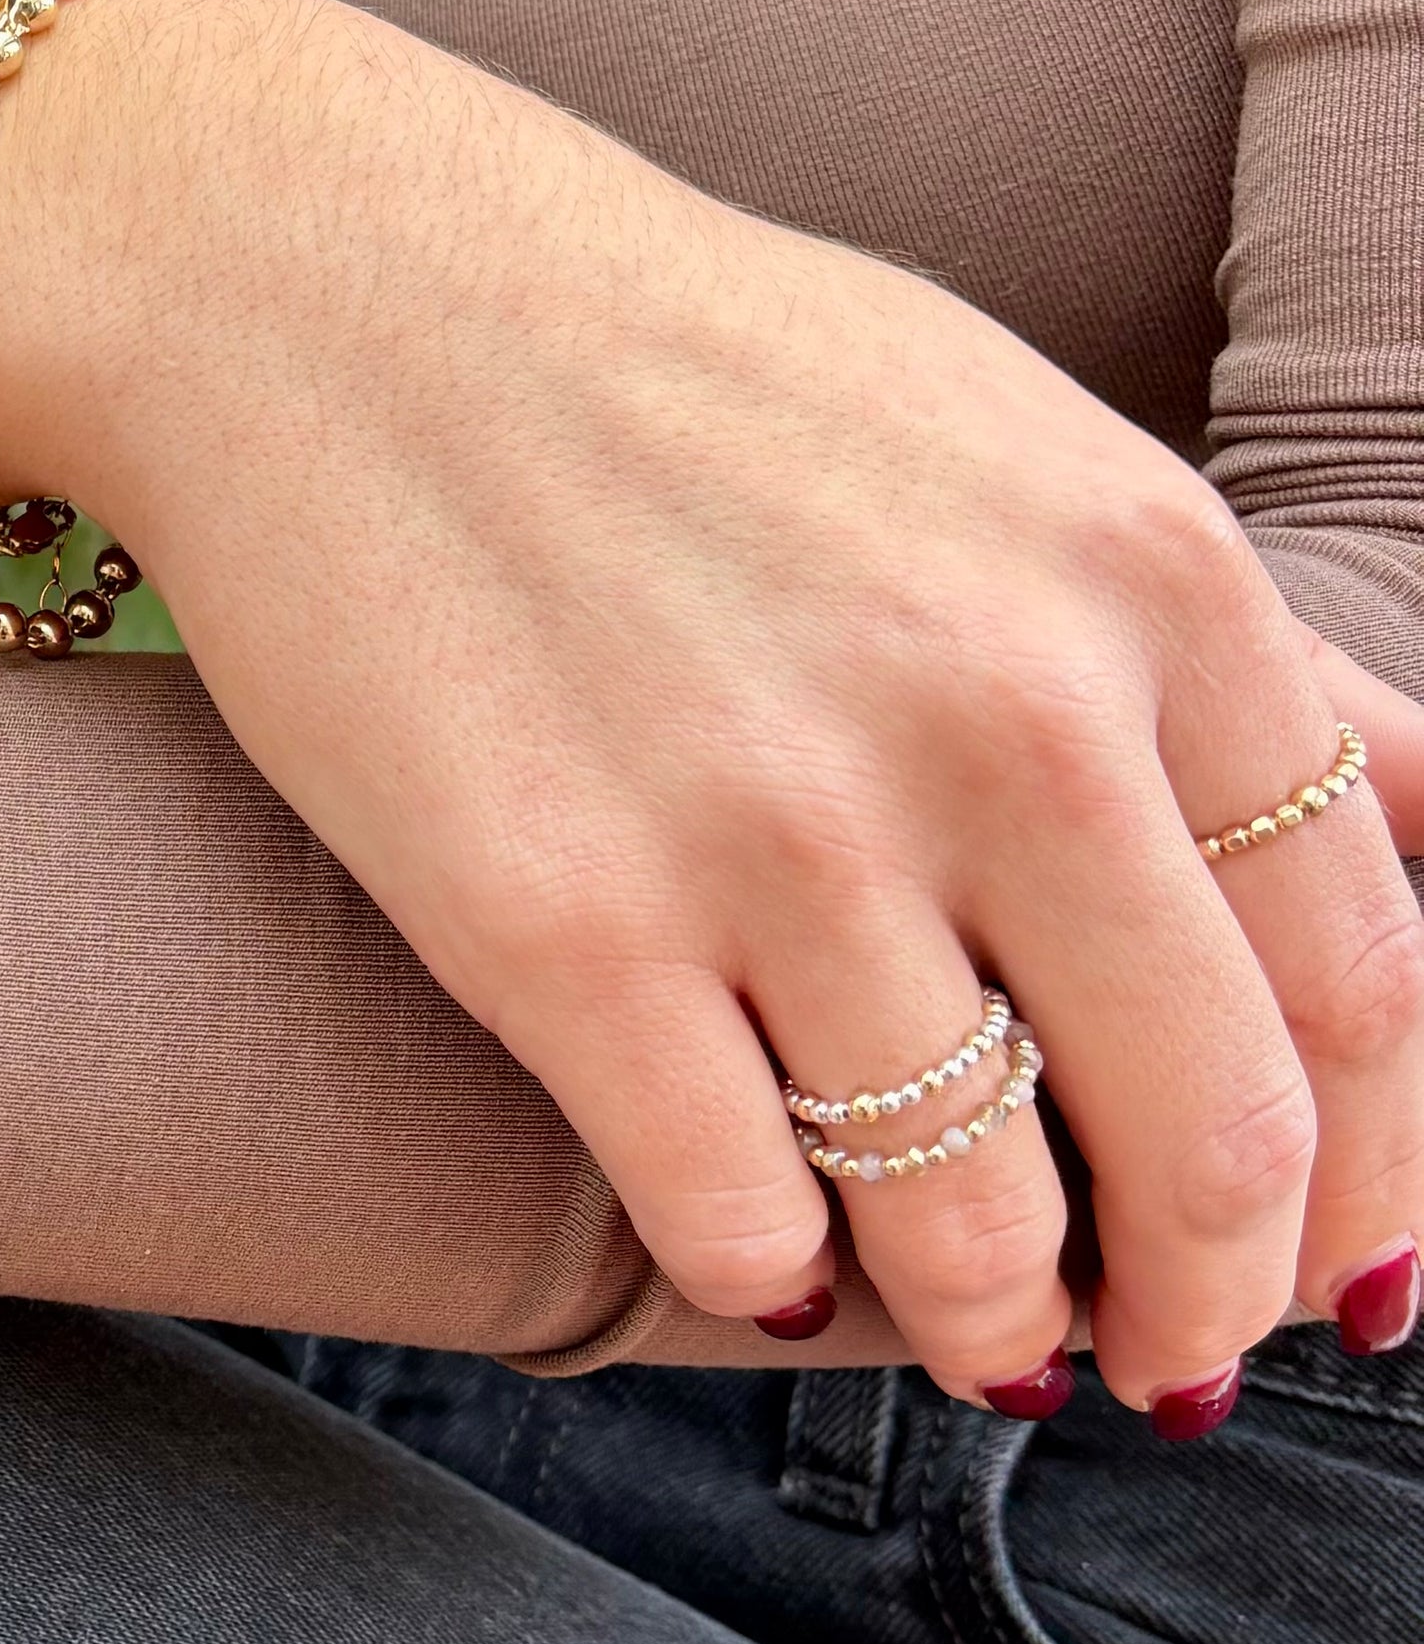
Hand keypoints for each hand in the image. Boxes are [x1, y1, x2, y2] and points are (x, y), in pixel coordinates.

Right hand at [0, 0, 1423, 1413]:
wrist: (325, 286)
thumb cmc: (671, 365)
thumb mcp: (1017, 437)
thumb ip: (1222, 647)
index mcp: (1145, 580)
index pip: (1364, 975)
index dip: (1371, 1172)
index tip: (1321, 1256)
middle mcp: (995, 708)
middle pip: (1214, 1127)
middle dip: (1210, 1296)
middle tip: (1162, 1356)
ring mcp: (768, 824)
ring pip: (977, 1211)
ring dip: (996, 1323)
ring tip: (972, 1335)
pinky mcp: (554, 918)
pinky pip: (733, 1209)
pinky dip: (770, 1275)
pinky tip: (757, 1252)